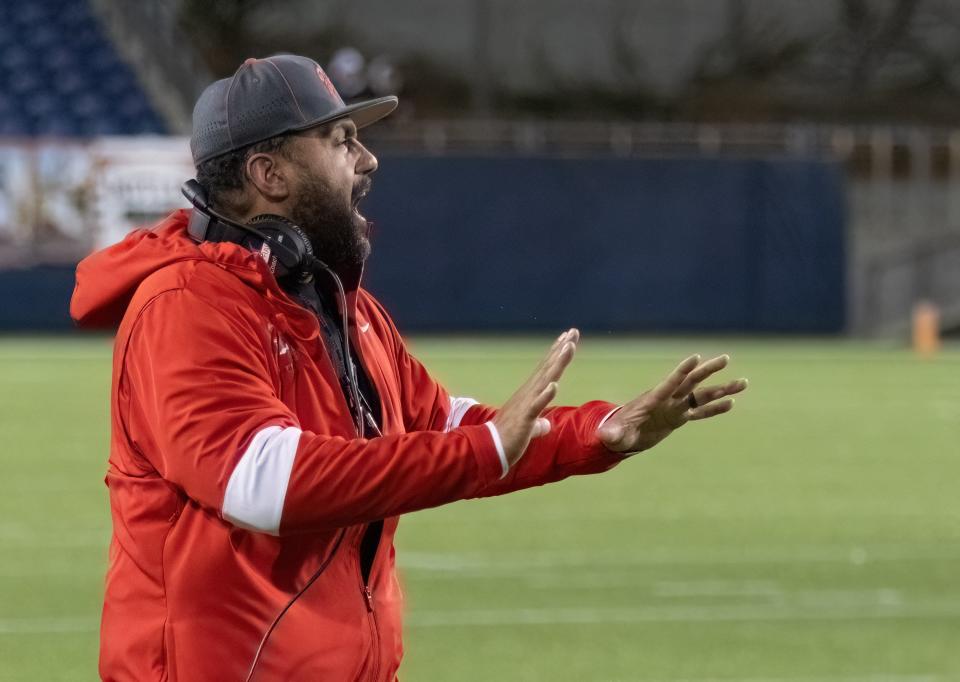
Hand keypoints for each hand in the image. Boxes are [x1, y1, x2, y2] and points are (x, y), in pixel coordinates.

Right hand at [492, 329, 578, 466]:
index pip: (546, 370)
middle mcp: (528, 394)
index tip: (567, 338)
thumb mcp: (527, 430)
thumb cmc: (508, 439)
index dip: (557, 354)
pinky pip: (536, 406)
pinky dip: (545, 395)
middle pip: (548, 368)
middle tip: (573, 332)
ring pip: (545, 380)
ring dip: (557, 363)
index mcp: (529, 395)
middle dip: (561, 350)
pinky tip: (554, 385)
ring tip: (569, 347)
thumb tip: (546, 426)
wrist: (489, 450)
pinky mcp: (524, 419)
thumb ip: (538, 425)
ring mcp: (526, 405)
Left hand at [597, 354, 746, 453]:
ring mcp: (675, 408)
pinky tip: (731, 404)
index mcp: (653, 400)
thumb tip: (607, 436)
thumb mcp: (614, 435)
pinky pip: (700, 412)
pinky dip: (715, 408)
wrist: (620, 435)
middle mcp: (667, 400)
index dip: (682, 371)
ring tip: (743, 382)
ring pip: (702, 396)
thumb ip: (614, 434)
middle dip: (708, 370)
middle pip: (691, 382)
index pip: (670, 383)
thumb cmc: (615, 433)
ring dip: (722, 389)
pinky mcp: (678, 418)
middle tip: (726, 358)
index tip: (696, 357)